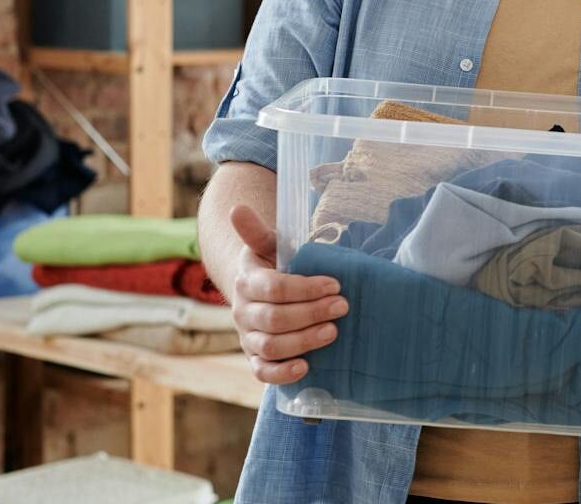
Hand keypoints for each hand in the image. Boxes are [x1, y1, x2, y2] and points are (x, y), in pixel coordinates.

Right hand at [227, 205, 346, 384]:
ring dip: (303, 341)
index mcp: (246, 280)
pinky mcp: (255, 357)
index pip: (272, 287)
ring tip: (333, 332)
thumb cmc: (273, 264)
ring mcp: (247, 337)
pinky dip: (282, 374)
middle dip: (311, 313)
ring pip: (270, 345)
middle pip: (273, 318)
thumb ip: (257, 231)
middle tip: (342, 306)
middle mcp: (242, 311)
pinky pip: (262, 372)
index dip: (304, 288)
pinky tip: (306, 367)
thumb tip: (238, 207)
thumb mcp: (269, 245)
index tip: (335, 283)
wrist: (258, 291)